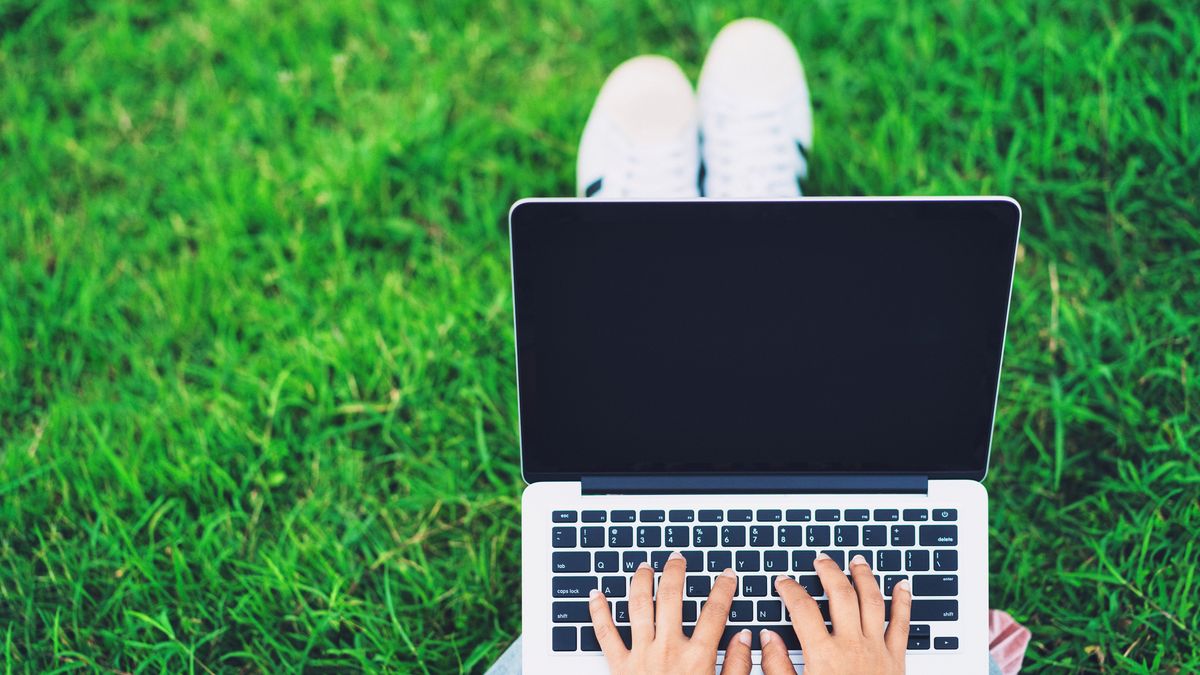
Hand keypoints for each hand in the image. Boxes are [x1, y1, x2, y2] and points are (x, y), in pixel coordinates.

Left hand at [589, 552, 737, 673]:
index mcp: (697, 658)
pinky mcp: (618, 667)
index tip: (727, 575)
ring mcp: (641, 656)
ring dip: (640, 582)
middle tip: (677, 559)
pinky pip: (605, 634)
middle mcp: (668, 650)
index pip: (714, 612)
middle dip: (675, 573)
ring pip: (638, 607)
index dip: (723, 588)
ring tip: (644, 567)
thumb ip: (736, 666)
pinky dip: (598, 612)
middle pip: (672, 598)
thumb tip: (745, 638)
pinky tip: (596, 594)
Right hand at [740, 552, 911, 674]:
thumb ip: (778, 666)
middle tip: (820, 560)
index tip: (783, 582)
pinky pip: (902, 625)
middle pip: (840, 594)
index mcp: (823, 655)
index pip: (802, 608)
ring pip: (872, 601)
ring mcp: (877, 651)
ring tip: (857, 562)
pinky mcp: (896, 660)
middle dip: (828, 572)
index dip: (790, 589)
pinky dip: (904, 602)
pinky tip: (903, 586)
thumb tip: (767, 638)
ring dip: (864, 577)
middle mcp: (852, 646)